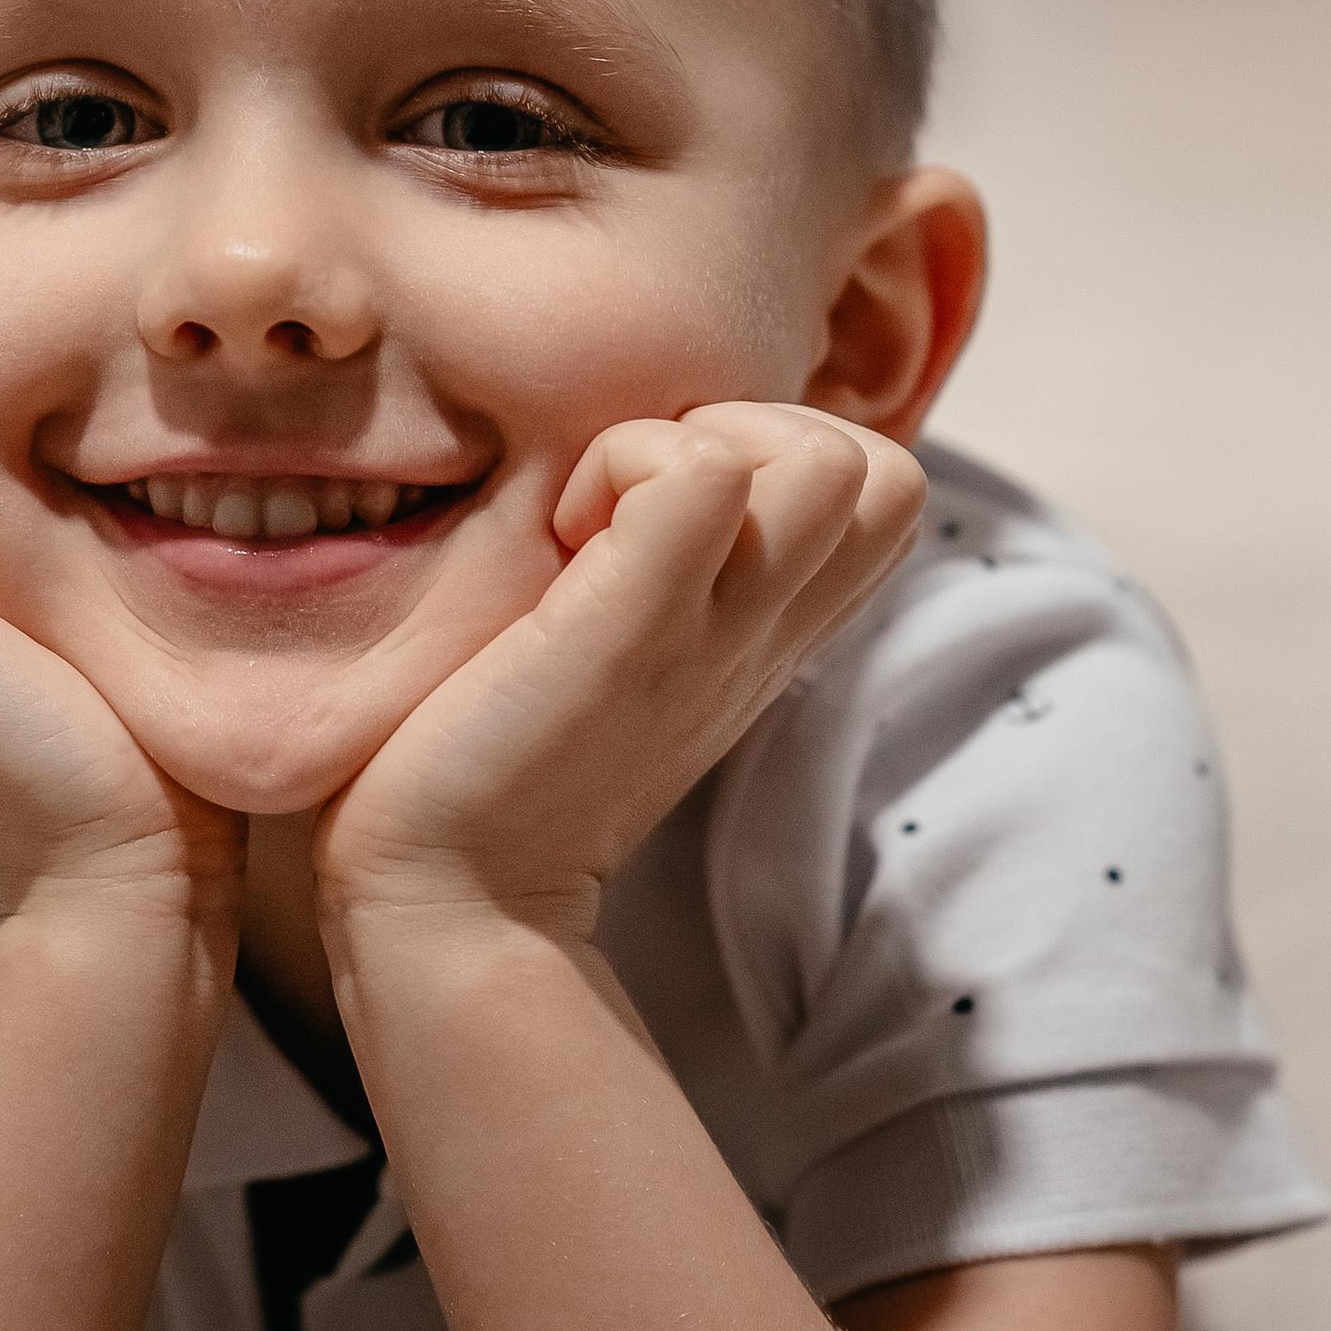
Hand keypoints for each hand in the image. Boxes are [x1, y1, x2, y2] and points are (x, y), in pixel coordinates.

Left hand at [317, 406, 925, 939]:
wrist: (445, 894)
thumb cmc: (506, 749)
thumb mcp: (631, 642)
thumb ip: (675, 565)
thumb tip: (669, 468)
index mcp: (771, 631)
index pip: (881, 486)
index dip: (781, 452)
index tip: (659, 511)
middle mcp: (766, 630)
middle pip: (884, 469)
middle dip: (758, 436)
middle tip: (632, 508)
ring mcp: (713, 632)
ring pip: (825, 460)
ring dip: (693, 444)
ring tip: (595, 523)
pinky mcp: (634, 628)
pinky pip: (701, 475)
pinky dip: (624, 463)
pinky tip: (554, 539)